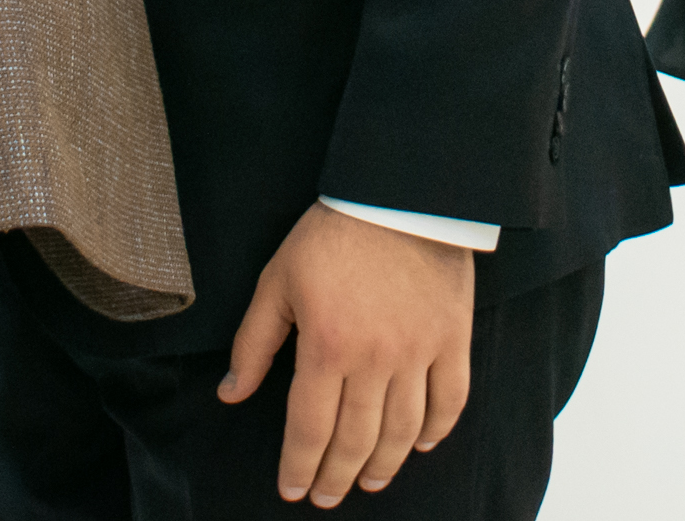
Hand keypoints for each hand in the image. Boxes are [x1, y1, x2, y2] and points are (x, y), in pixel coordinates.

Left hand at [218, 204, 474, 506]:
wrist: (399, 193)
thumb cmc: (331, 234)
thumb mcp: (278, 280)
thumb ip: (254, 342)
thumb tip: (231, 394)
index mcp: (325, 346)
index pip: (308, 429)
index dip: (298, 467)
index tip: (292, 490)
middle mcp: (374, 359)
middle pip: (355, 440)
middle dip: (336, 477)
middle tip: (326, 495)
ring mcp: (418, 352)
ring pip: (401, 431)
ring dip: (383, 465)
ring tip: (369, 482)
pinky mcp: (452, 339)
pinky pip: (450, 400)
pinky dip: (436, 430)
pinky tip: (420, 444)